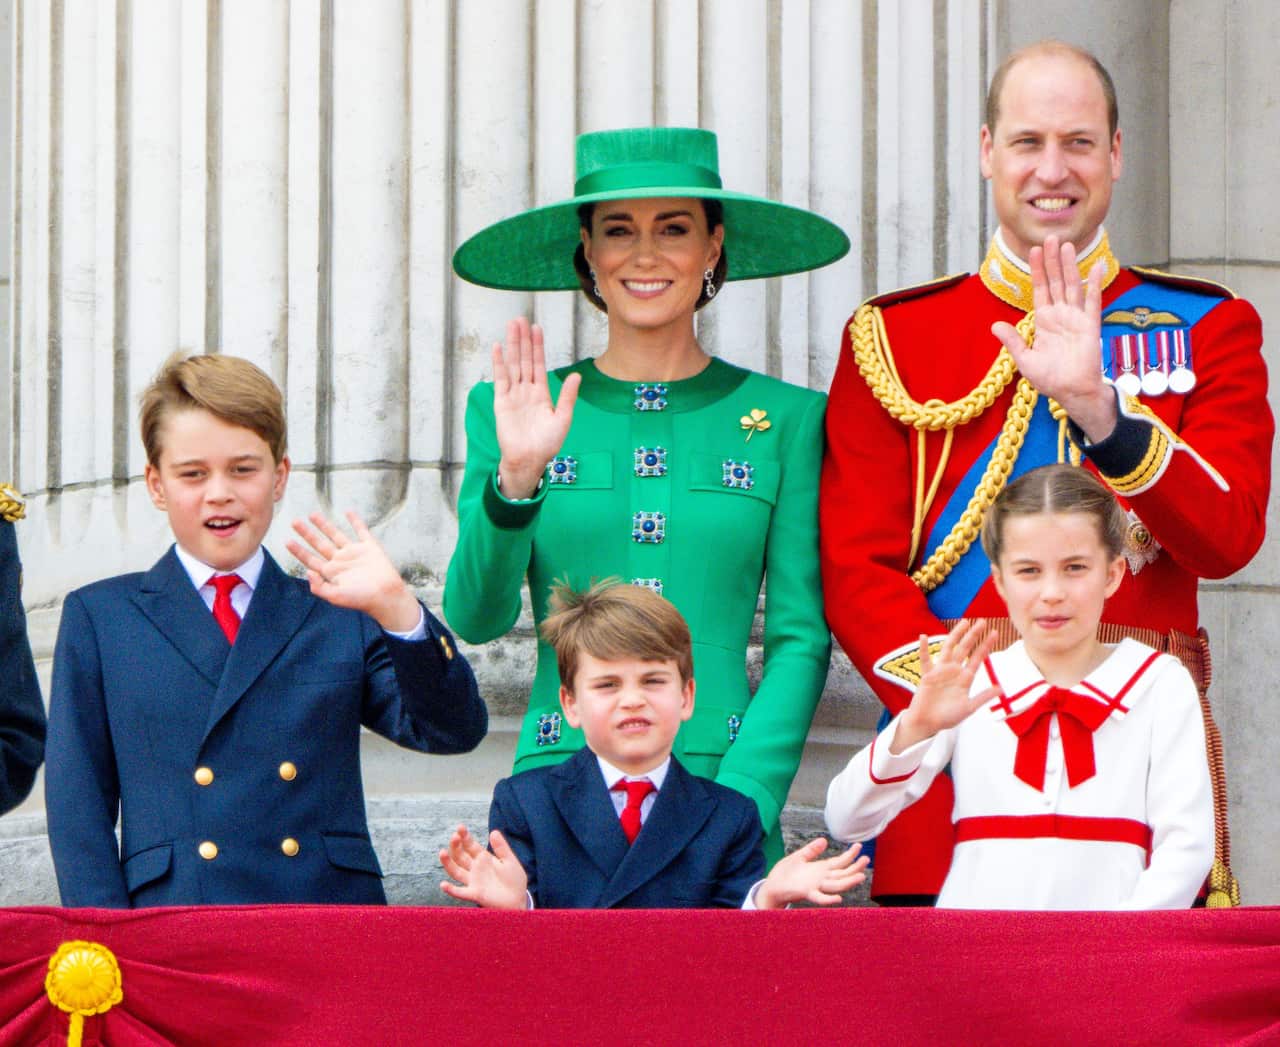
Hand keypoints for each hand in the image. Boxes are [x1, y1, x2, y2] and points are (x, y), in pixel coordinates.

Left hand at [286, 510, 420, 631]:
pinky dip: (355, 521)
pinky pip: (361, 530)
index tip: (287, 541)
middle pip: (319, 544)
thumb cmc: (361, 599)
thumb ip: (319, 587)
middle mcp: (341, 561)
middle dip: (306, 533)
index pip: (311, 559)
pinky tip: (348, 512)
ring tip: (312, 514)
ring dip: (324, 525)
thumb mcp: (335, 597)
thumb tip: (307, 571)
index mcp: (331, 572)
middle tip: (294, 522)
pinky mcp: (370, 547)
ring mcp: (355, 553)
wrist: (386, 595)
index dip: (299, 551)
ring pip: (336, 535)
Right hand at [439, 826, 528, 909]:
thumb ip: (501, 848)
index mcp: (483, 858)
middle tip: (454, 836)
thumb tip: (493, 831)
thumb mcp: (510, 860)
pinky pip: (460, 892)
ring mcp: (473, 881)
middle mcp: (475, 868)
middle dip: (456, 846)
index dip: (465, 837)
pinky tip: (443, 885)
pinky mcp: (475, 894)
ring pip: (456, 871)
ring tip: (442, 852)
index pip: (470, 845)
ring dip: (448, 863)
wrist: (518, 899)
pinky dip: (451, 890)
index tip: (460, 827)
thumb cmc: (514, 880)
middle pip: (461, 856)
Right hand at [493, 317, 581, 497]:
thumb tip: (576, 375)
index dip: (538, 346)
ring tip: (511, 326)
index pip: (539, 364)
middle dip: (523, 339)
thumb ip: (568, 396)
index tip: (536, 328)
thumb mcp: (563, 418)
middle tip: (521, 319)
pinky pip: (500, 379)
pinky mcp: (502, 402)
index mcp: (542, 393)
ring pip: (513, 364)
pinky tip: (498, 348)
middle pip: (524, 359)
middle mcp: (526, 391)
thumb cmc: (547, 444)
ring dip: (512, 345)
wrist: (529, 460)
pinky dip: (499, 363)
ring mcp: (513, 395)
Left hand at [754, 839, 869, 908]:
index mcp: (820, 869)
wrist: (771, 887)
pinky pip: (819, 898)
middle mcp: (821, 878)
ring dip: (849, 882)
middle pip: (842, 873)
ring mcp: (815, 886)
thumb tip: (824, 840)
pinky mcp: (806, 892)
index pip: (839, 862)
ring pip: (836, 885)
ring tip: (861, 876)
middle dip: (855, 867)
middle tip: (867, 858)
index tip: (859, 845)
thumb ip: (811, 850)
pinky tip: (838, 898)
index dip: (850, 855)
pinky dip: (829, 899)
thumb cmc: (784, 874)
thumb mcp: (798, 857)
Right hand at [894, 619, 1001, 751]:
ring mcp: (940, 671)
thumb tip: (1001, 689)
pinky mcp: (927, 675)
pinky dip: (923, 649)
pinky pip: (924, 659)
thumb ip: (983, 697)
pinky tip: (924, 637)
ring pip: (948, 648)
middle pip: (965, 648)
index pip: (977, 658)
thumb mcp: (969, 708)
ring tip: (963, 623)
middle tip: (982, 621)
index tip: (994, 633)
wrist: (928, 723)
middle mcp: (954, 671)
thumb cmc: (948, 717)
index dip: (986, 646)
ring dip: (955, 635)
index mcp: (965, 678)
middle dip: (973, 635)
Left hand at [991, 234, 1116, 441]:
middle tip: (1050, 238)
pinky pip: (1092, 301)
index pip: (1040, 289)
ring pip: (1072, 285)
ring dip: (1069, 266)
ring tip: (1066, 245)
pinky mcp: (1090, 325)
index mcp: (1044, 321)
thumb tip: (995, 325)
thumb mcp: (1024, 359)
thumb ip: (1012, 340)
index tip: (1034, 251)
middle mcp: (1060, 315)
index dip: (1037, 270)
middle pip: (1056, 281)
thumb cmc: (1050, 379)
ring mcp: (1076, 318)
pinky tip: (1094, 266)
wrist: (1071, 392)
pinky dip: (1093, 284)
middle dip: (1052, 260)